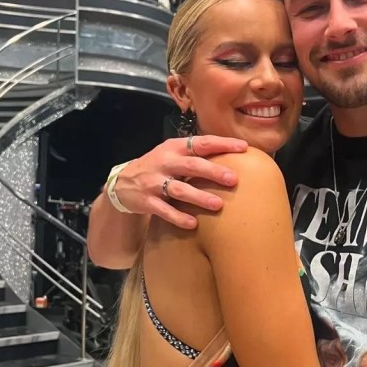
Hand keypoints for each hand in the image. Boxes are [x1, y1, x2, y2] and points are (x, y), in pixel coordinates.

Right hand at [114, 135, 246, 229]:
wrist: (123, 183)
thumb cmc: (159, 167)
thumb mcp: (173, 154)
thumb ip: (196, 155)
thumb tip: (234, 157)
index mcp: (175, 148)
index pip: (202, 143)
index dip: (222, 144)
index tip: (243, 148)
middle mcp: (165, 163)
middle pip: (192, 165)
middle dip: (213, 172)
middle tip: (233, 179)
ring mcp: (154, 182)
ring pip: (179, 189)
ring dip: (199, 197)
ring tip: (218, 205)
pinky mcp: (147, 201)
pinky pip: (164, 210)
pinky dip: (178, 217)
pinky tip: (193, 224)